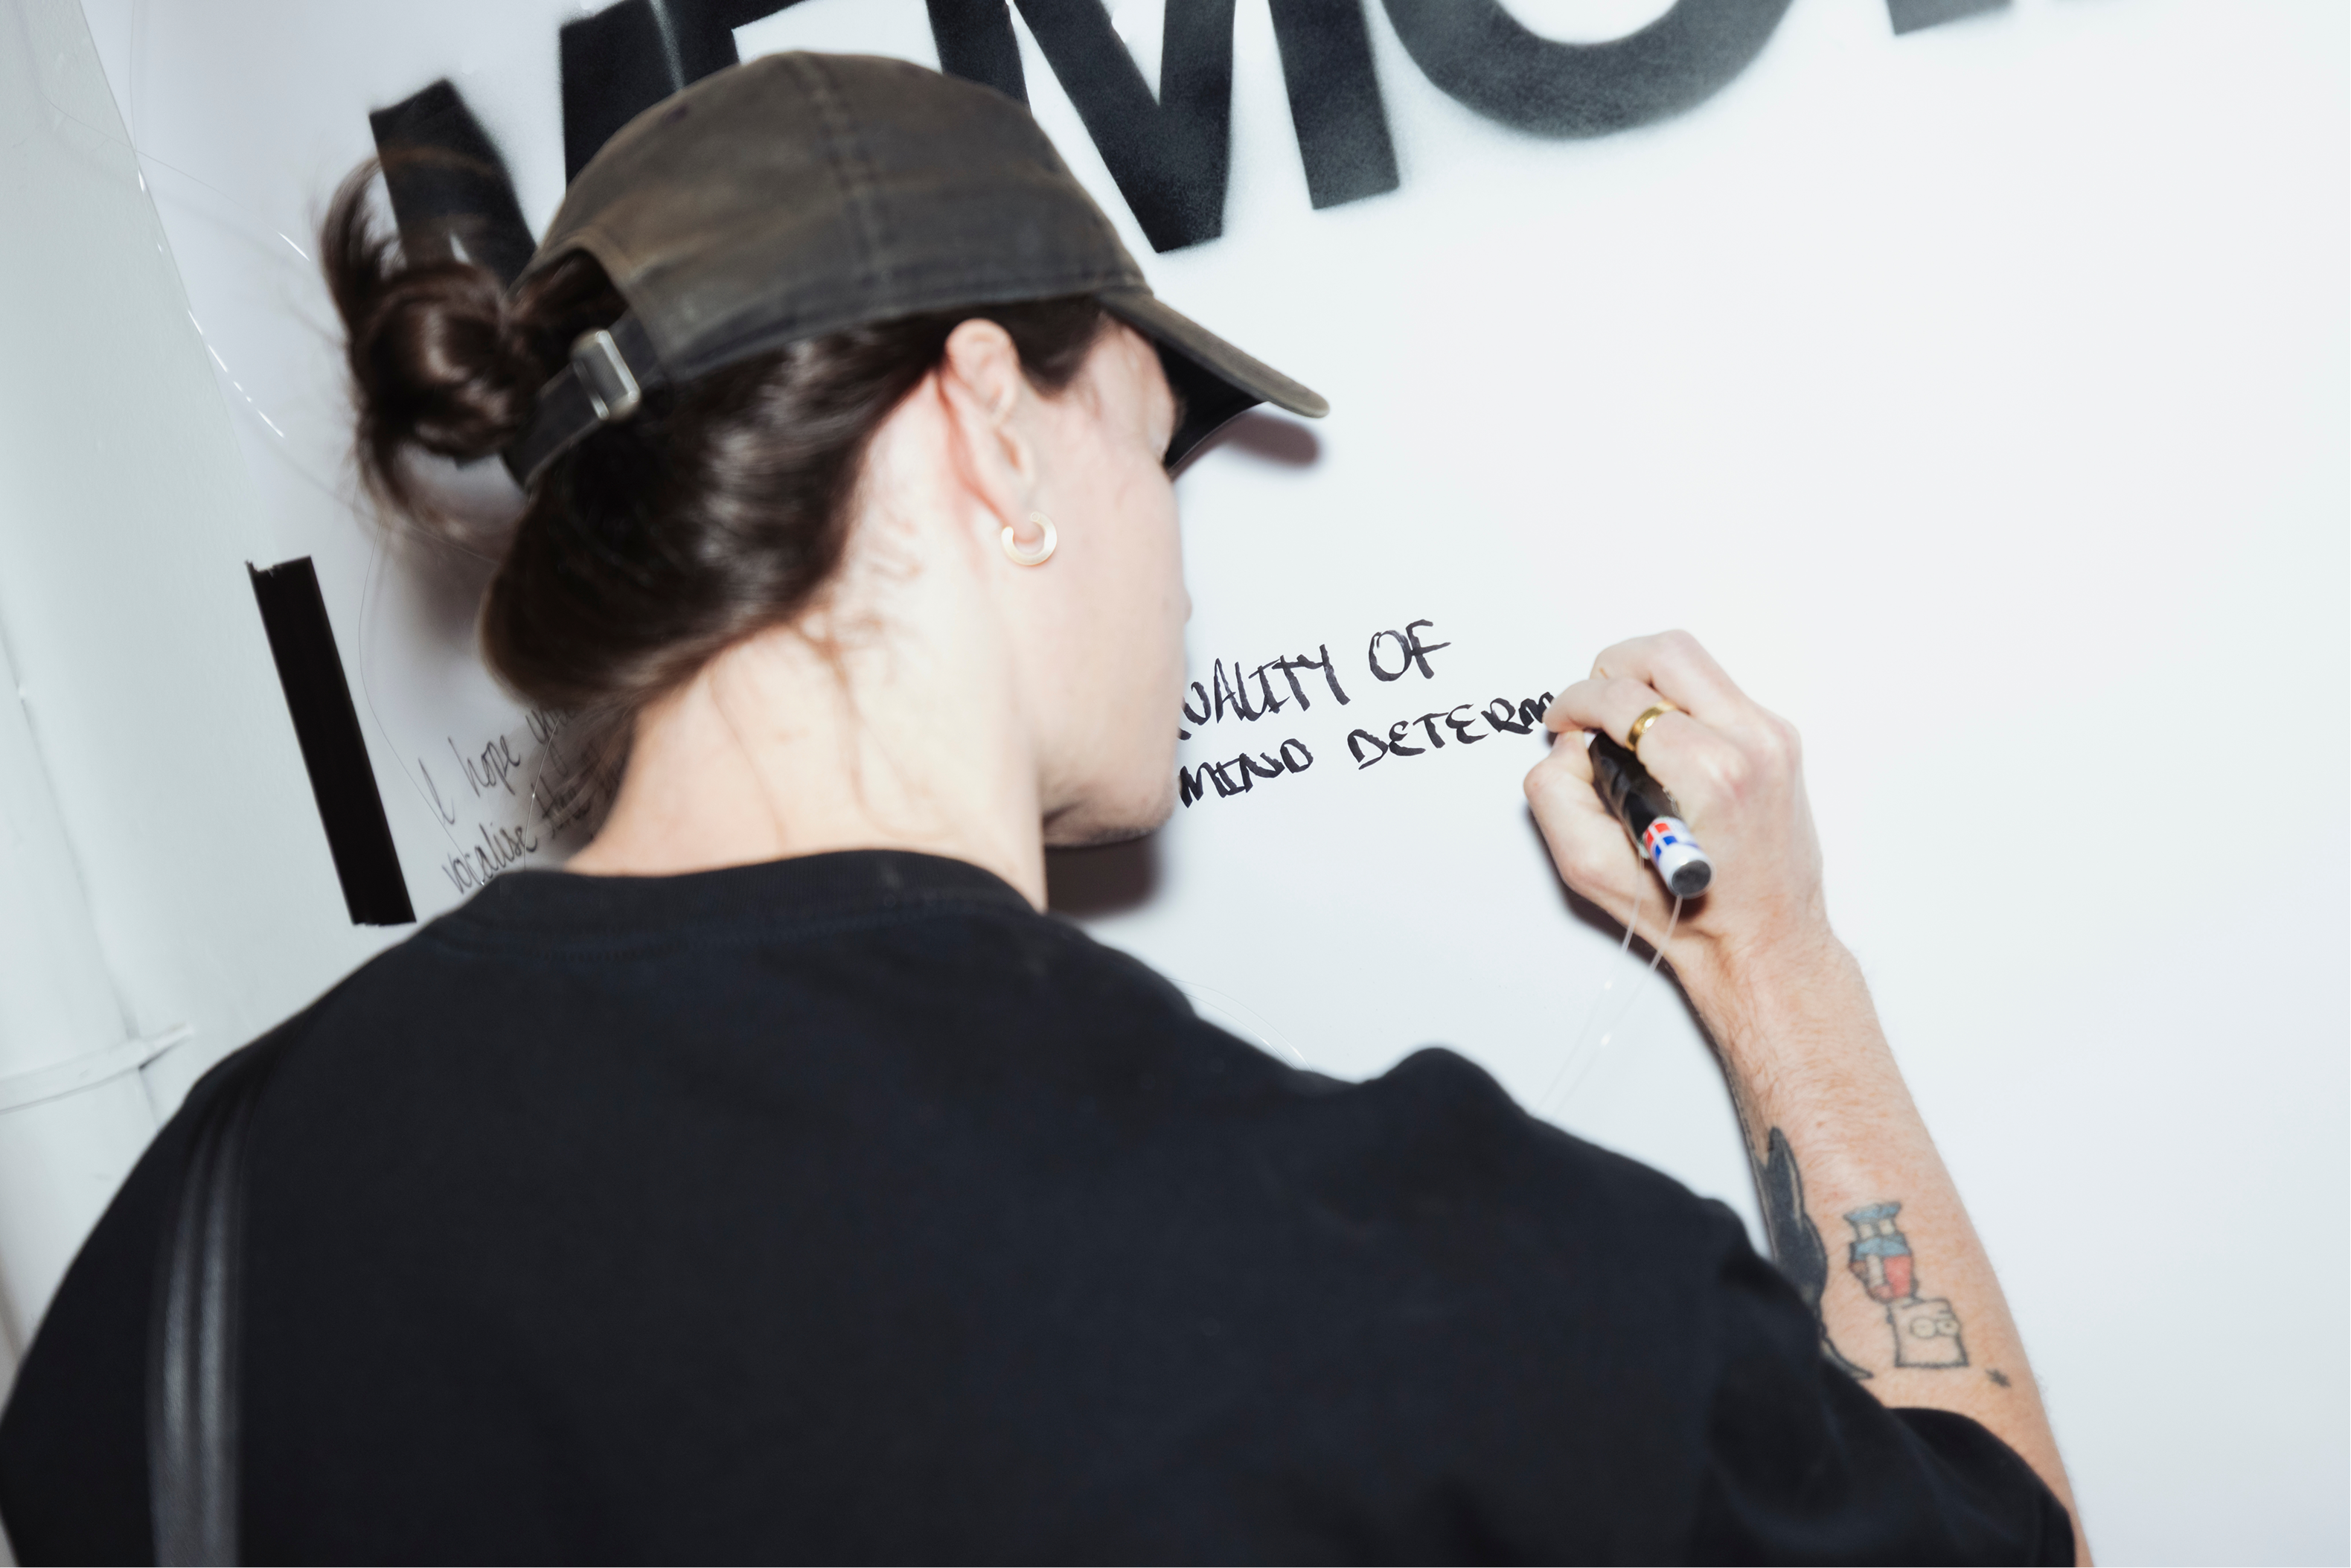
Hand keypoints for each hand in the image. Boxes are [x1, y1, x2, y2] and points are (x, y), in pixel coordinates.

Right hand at [1523, 630, 1835, 997]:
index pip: (1623, 697)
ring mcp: (1773, 736)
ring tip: (1624, 727)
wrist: (1765, 941)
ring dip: (1645, 682)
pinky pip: (1716, 691)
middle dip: (1612, 672)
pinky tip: (1663, 747)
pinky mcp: (1779, 739)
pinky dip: (1677, 704)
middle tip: (1591, 710)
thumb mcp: (1592, 868)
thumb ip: (1558, 794)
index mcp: (1711, 773)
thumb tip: (1569, 745)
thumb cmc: (1694, 916)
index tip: (1562, 722)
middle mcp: (1751, 743)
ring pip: (1694, 663)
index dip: (1576, 703)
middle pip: (1666, 653)